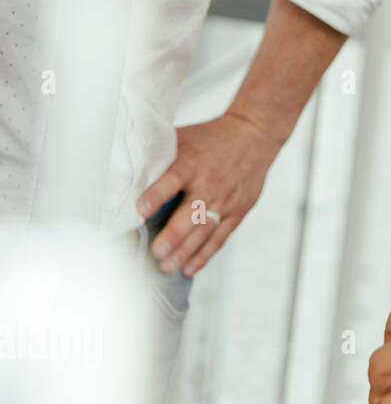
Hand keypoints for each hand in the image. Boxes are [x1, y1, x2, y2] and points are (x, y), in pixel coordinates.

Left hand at [136, 111, 281, 276]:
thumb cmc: (212, 138)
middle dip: (173, 236)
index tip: (140, 210)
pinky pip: (220, 237)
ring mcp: (226, 200)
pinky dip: (205, 254)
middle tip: (156, 252)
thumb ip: (158, 153)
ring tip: (167, 266)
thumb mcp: (184, 138)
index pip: (174, 178)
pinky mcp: (237, 212)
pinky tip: (190, 267)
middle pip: (191, 214)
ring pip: (205, 231)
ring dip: (185, 251)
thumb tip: (123, 167)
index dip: (157, 194)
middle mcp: (210, 183)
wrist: (254, 136)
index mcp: (193, 162)